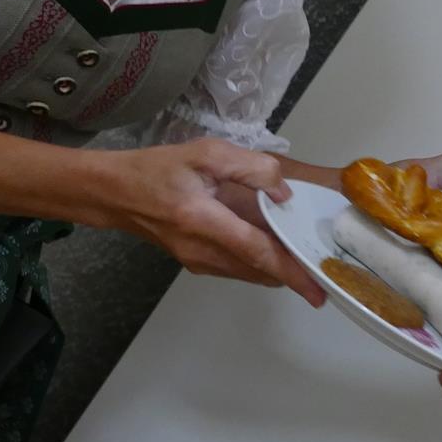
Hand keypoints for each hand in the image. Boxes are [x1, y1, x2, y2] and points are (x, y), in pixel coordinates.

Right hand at [97, 139, 324, 306]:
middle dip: (294, 274)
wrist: (113, 193)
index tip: (318, 288)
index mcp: (202, 220)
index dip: (290, 270)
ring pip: (248, 272)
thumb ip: (251, 168)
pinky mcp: (195, 262)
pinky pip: (236, 267)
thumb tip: (283, 193)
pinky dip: (260, 263)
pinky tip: (277, 250)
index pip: (256, 251)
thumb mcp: (207, 153)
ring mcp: (196, 261)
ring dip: (278, 269)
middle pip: (258, 269)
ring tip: (309, 261)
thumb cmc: (159, 169)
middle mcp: (200, 250)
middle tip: (328, 274)